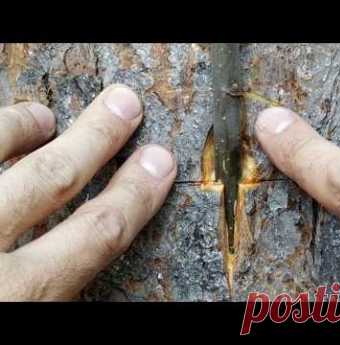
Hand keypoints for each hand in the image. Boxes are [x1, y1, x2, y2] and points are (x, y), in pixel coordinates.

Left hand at [0, 84, 175, 299]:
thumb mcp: (32, 315)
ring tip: (40, 117)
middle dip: (97, 137)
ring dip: (19, 127)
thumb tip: (95, 262)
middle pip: (53, 177)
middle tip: (124, 105)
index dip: (135, 194)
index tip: (159, 165)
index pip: (97, 233)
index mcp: (20, 296)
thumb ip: (63, 290)